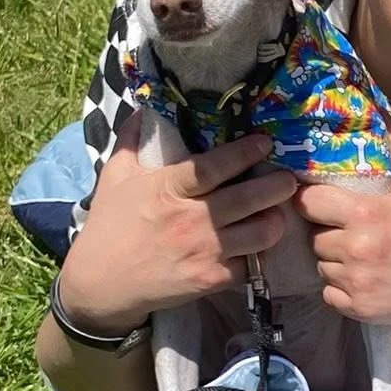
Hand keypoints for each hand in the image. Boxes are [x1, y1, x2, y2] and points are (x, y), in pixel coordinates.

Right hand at [59, 120, 296, 335]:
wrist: (102, 283)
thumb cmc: (111, 225)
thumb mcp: (115, 176)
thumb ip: (133, 140)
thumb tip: (145, 107)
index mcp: (167, 189)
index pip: (215, 167)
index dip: (245, 152)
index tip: (264, 142)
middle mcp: (190, 219)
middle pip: (250, 198)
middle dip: (277, 186)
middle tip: (288, 179)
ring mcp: (205, 252)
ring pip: (261, 233)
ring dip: (275, 220)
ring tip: (277, 211)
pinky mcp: (212, 280)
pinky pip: (252, 264)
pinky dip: (259, 254)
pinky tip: (259, 243)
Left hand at [295, 130, 390, 328]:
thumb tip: (385, 111)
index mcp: (366, 214)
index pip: (309, 203)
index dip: (311, 203)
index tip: (320, 205)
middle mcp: (357, 248)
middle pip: (314, 238)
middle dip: (328, 235)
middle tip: (351, 235)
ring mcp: (356, 281)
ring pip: (321, 267)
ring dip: (335, 263)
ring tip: (361, 259)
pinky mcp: (358, 307)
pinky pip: (329, 294)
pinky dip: (341, 290)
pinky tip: (364, 281)